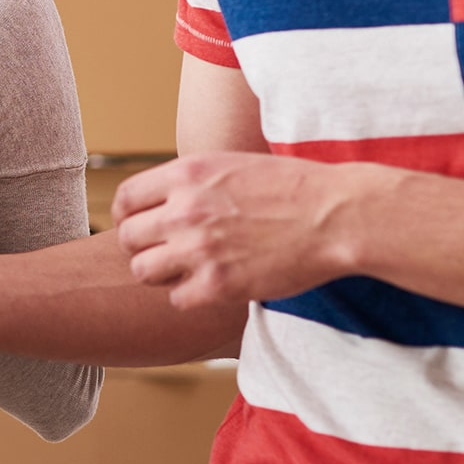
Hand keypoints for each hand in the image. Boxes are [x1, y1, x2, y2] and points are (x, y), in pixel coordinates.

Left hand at [112, 152, 371, 308]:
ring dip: (161, 273)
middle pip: (129, 237)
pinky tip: (212, 285)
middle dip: (144, 246)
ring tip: (185, 270)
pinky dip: (190, 295)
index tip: (140, 226)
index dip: (128, 216)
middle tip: (166, 252)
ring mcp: (199, 249)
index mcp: (188, 173)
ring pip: (144, 271)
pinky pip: (177, 298)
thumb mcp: (233, 164)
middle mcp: (185, 209)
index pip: (126, 198)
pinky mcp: (218, 285)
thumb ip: (194, 180)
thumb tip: (164, 198)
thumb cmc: (294, 186)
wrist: (336, 215)